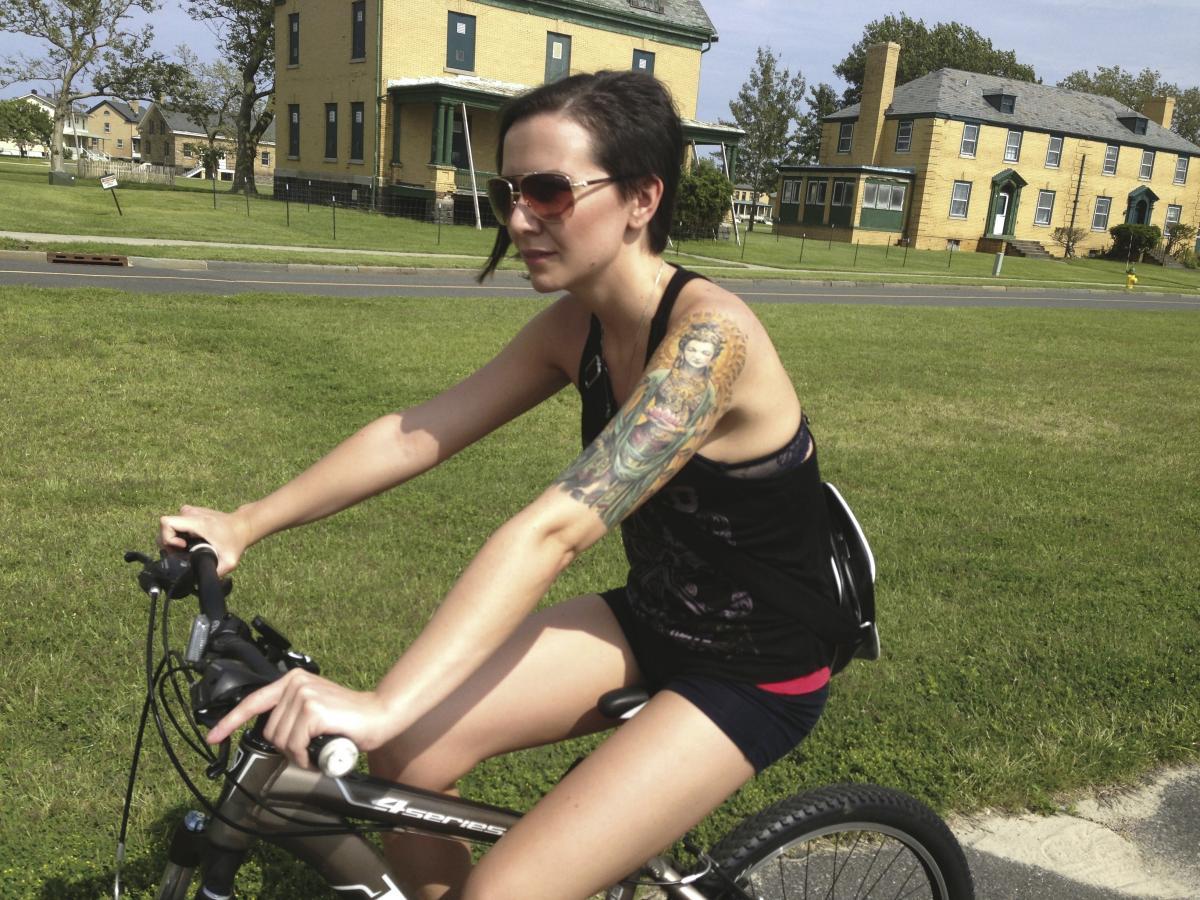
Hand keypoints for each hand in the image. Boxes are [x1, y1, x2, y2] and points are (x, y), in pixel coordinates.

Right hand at [159, 505, 247, 576]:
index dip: (168, 537)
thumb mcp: (229, 560)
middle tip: (183, 551)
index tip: (181, 547)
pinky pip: (177, 524)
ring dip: (174, 538)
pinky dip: (179, 533)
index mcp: (197, 522)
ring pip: (171, 525)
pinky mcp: (192, 513)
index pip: (166, 522)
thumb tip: (203, 583)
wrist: (243, 526)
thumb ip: (216, 572)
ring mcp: (191, 512)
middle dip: (169, 542)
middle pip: (165, 526)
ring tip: (186, 548)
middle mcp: (191, 514)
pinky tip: (189, 542)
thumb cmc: (236, 541)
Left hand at [206, 669, 394, 768]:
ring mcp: (304, 695)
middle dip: (286, 748)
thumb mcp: (314, 709)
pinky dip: (305, 756)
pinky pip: (295, 745)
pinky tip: (319, 752)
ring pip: (281, 740)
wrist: (379, 715)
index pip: (253, 702)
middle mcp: (296, 684)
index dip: (230, 722)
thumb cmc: (349, 719)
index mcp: (293, 680)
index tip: (214, 737)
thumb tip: (272, 733)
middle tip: (310, 748)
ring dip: (298, 754)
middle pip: (269, 731)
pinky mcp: (314, 710)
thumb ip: (292, 713)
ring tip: (317, 749)